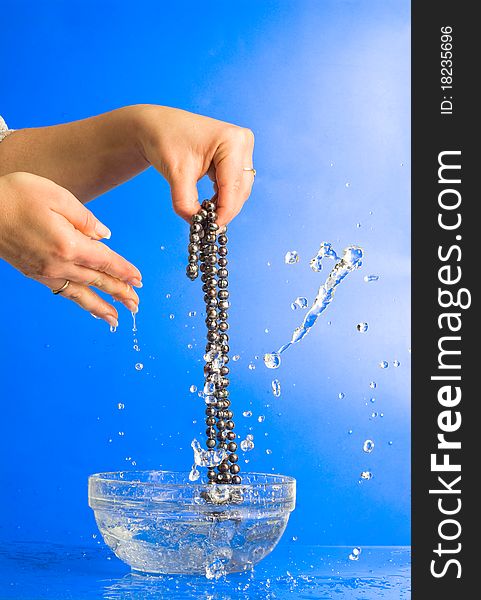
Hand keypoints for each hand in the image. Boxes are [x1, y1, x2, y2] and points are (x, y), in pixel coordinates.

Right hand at [0, 172, 141, 325]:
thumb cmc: (16, 196)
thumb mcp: (56, 196)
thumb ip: (85, 218)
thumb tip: (105, 236)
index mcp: (69, 243)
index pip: (106, 262)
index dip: (125, 272)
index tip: (139, 280)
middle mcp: (59, 263)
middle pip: (97, 282)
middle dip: (120, 294)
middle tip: (136, 305)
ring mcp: (45, 271)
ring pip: (81, 294)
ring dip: (101, 307)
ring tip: (117, 319)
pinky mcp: (34, 274)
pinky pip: (63, 292)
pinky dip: (79, 302)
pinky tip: (87, 307)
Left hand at [136, 105, 254, 225]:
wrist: (157, 126)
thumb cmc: (166, 141)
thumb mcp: (176, 174)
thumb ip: (186, 203)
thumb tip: (196, 224)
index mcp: (232, 141)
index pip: (232, 186)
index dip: (224, 211)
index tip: (212, 228)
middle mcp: (242, 142)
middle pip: (240, 189)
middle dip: (225, 209)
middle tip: (208, 226)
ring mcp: (242, 148)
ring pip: (239, 189)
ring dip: (225, 204)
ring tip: (206, 215)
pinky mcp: (237, 156)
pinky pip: (234, 184)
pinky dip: (223, 196)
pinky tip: (209, 203)